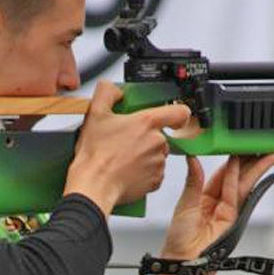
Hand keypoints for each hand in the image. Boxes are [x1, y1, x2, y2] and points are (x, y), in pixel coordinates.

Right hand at [63, 81, 190, 216]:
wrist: (94, 185)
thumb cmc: (95, 155)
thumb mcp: (94, 113)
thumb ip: (107, 93)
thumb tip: (115, 89)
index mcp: (146, 123)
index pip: (180, 112)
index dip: (177, 113)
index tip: (172, 117)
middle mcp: (157, 143)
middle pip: (161, 135)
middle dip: (145, 137)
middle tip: (125, 141)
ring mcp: (158, 163)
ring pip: (156, 154)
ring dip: (143, 155)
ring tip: (122, 157)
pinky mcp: (155, 181)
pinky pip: (153, 173)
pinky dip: (142, 172)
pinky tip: (126, 170)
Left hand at [160, 154, 273, 259]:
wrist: (183, 259)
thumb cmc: (180, 237)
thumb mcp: (185, 202)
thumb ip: (193, 181)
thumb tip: (192, 159)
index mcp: (204, 197)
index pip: (220, 175)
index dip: (230, 162)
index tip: (235, 147)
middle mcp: (218, 203)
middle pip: (237, 178)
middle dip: (248, 163)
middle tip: (257, 147)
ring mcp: (228, 210)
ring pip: (242, 184)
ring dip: (253, 169)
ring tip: (264, 154)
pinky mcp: (233, 218)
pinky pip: (236, 194)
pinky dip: (239, 179)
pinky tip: (243, 166)